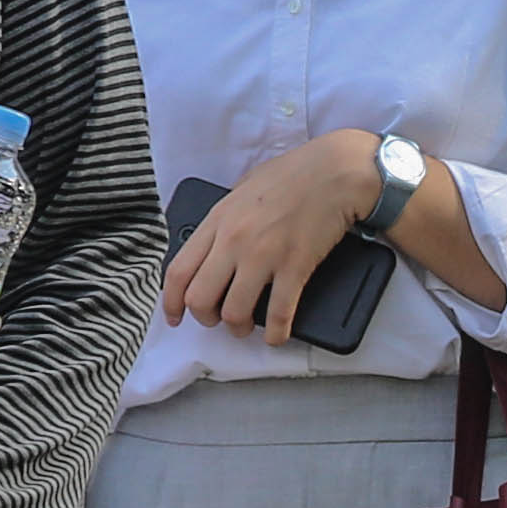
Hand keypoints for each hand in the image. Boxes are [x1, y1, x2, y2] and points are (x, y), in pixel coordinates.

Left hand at [162, 131, 381, 343]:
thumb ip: (226, 216)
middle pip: (200, 298)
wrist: (335, 171)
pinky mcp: (294, 268)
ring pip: (233, 312)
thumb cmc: (294, 175)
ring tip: (246, 326)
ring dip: (237, 328)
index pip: (178, 271)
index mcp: (218, 220)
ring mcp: (263, 256)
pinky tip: (277, 335)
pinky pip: (278, 314)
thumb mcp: (244, 188)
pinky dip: (276, 333)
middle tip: (217, 319)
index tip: (174, 317)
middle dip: (205, 318)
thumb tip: (216, 238)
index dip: (171, 302)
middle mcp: (234, 240)